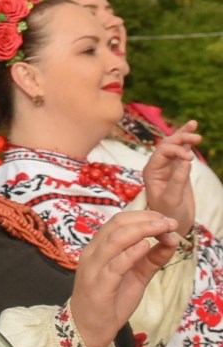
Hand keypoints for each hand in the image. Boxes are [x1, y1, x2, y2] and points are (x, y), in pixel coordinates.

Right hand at [70, 209, 179, 346]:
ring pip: (115, 240)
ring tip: (164, 229)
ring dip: (143, 230)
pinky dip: (131, 253)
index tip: (167, 221)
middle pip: (117, 224)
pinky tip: (146, 246)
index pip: (119, 221)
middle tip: (170, 223)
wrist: (88, 329)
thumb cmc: (110, 301)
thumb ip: (151, 258)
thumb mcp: (136, 276)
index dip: (144, 216)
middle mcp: (92, 253)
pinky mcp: (99, 285)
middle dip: (147, 219)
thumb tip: (172, 239)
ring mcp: (93, 269)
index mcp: (98, 248)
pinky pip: (115, 264)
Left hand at [143, 120, 199, 234]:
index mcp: (150, 171)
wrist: (174, 222)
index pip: (161, 153)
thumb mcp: (172, 199)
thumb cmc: (169, 213)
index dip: (175, 151)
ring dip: (183, 135)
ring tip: (194, 124)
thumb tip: (186, 162)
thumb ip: (177, 181)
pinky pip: (182, 150)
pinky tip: (193, 130)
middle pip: (167, 145)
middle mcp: (157, 166)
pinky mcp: (178, 167)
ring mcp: (168, 165)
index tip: (190, 160)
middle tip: (196, 136)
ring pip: (174, 145)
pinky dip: (187, 140)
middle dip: (180, 138)